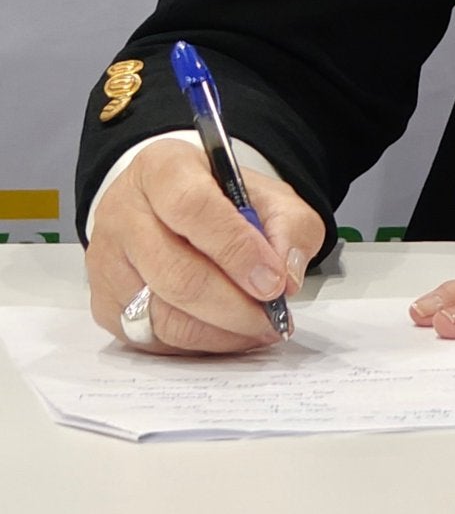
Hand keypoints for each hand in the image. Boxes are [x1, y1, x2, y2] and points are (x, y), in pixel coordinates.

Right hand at [86, 137, 324, 353]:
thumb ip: (289, 225)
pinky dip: (199, 344)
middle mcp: (123, 213)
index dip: (237, 250)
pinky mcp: (105, 303)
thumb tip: (287, 275)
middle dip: (234, 305)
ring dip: (221, 332)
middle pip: (176, 273)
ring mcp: (107, 262)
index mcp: (162, 170)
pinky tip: (230, 334)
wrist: (170, 206)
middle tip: (272, 317)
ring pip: (163, 315)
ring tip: (259, 329)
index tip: (274, 282)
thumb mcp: (266, 193)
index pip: (193, 209)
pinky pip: (153, 338)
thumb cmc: (219, 199)